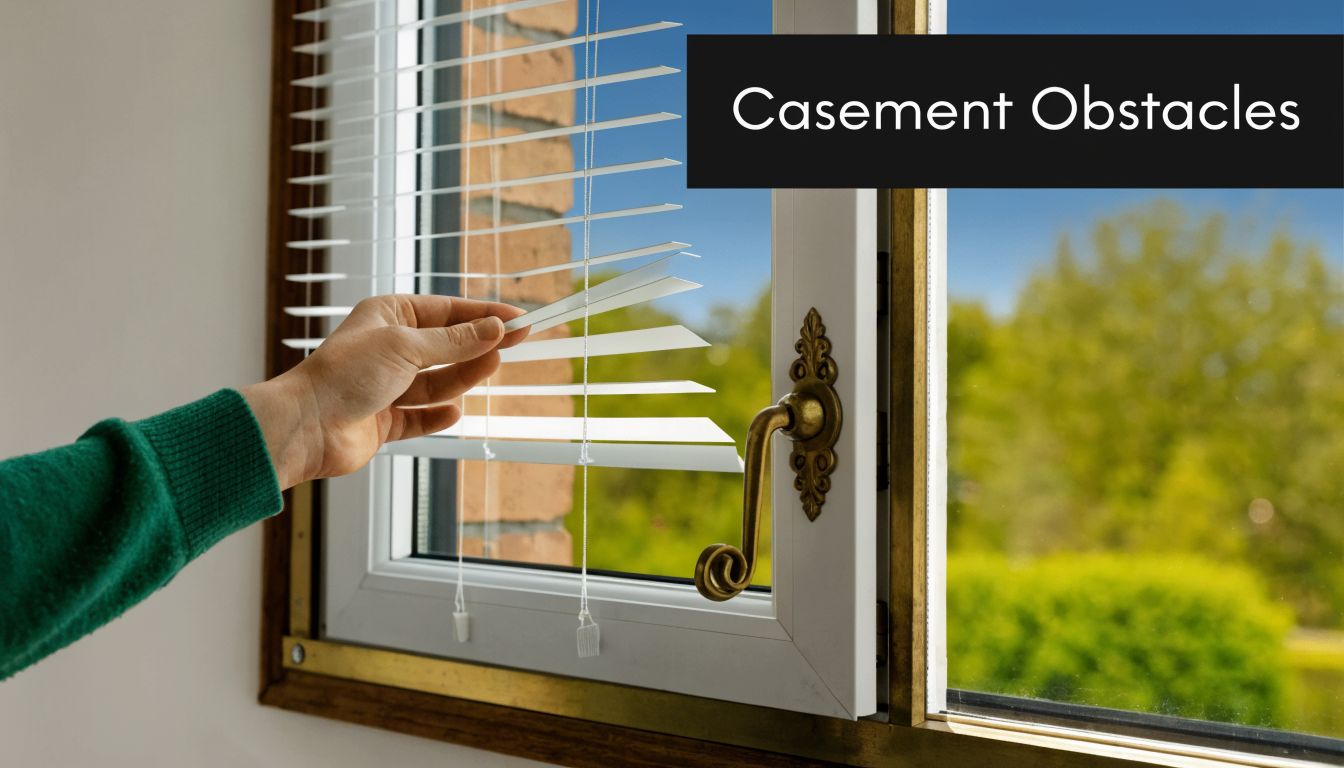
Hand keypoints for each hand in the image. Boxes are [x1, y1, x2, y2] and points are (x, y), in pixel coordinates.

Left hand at [242, 294, 527, 489]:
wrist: (307, 425)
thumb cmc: (345, 374)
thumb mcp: (407, 347)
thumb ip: (454, 342)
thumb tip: (493, 330)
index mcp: (388, 317)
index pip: (446, 311)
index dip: (482, 315)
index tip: (517, 319)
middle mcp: (387, 349)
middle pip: (445, 346)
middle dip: (477, 345)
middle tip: (515, 342)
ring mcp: (386, 386)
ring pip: (437, 381)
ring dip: (462, 376)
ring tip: (491, 367)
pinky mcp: (385, 421)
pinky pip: (421, 416)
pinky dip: (438, 415)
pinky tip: (454, 412)